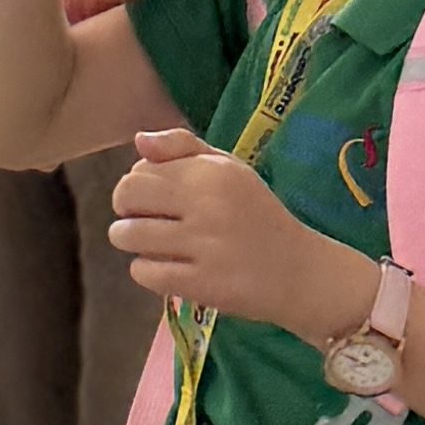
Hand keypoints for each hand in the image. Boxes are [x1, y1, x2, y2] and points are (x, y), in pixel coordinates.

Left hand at [101, 129, 354, 336]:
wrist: (299, 271)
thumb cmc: (258, 216)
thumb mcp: (230, 170)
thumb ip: (184, 148)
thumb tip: (140, 141)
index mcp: (212, 172)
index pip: (141, 169)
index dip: (136, 184)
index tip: (153, 198)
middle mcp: (206, 204)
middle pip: (127, 196)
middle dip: (125, 210)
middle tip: (141, 220)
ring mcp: (203, 245)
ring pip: (128, 235)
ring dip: (130, 241)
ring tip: (151, 245)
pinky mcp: (200, 283)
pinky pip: (143, 272)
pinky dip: (145, 271)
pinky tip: (165, 268)